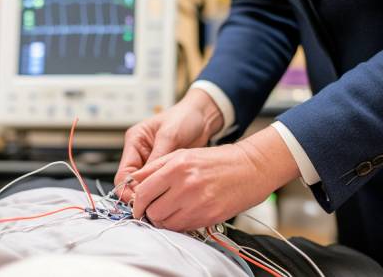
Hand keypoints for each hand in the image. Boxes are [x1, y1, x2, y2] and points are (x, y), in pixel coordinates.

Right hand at [114, 89, 223, 200]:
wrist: (203, 117)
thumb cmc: (185, 118)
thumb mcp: (169, 135)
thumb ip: (157, 158)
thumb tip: (148, 182)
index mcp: (135, 141)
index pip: (124, 173)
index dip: (128, 189)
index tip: (139, 201)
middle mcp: (140, 154)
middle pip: (131, 183)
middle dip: (140, 196)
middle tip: (152, 208)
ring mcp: (151, 162)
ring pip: (145, 186)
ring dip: (152, 195)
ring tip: (163, 203)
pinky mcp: (164, 169)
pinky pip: (159, 185)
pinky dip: (162, 192)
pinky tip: (170, 198)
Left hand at [130, 126, 299, 230]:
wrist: (249, 168)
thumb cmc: (216, 160)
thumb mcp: (182, 154)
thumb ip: (154, 167)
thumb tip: (133, 181)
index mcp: (176, 166)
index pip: (142, 192)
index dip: (136, 201)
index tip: (137, 204)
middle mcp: (185, 184)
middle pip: (151, 210)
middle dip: (148, 212)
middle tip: (152, 208)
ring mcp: (197, 202)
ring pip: (164, 222)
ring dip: (162, 219)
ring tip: (169, 210)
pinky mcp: (208, 215)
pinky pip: (182, 227)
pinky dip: (177, 223)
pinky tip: (183, 213)